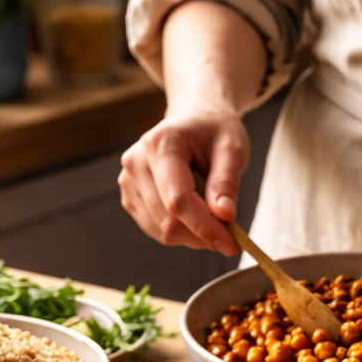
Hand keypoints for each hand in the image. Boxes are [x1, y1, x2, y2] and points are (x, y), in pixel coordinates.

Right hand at [118, 101, 247, 254]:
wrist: (195, 117)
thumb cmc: (214, 129)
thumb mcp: (232, 147)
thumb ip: (227, 181)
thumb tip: (224, 215)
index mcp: (159, 145)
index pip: (177, 201)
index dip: (205, 227)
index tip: (230, 243)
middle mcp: (136, 163)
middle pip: (168, 221)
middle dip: (202, 235)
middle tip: (230, 235)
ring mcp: (129, 182)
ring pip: (162, 231)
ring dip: (193, 236)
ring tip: (214, 218)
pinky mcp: (131, 198)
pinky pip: (157, 230)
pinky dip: (182, 233)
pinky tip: (196, 216)